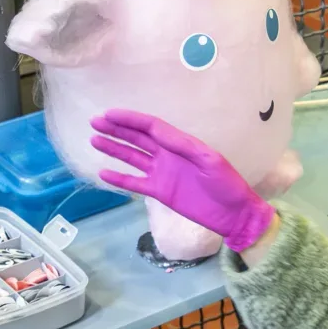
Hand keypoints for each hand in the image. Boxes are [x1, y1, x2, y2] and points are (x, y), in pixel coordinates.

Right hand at [90, 110, 275, 251]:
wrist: (234, 214)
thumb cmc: (227, 184)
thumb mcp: (209, 160)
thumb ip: (183, 145)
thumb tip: (157, 131)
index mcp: (180, 143)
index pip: (150, 126)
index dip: (130, 119)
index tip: (109, 114)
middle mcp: (167, 155)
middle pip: (137, 138)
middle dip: (117, 130)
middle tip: (95, 122)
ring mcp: (162, 174)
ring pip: (132, 158)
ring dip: (114, 149)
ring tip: (94, 140)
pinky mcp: (160, 192)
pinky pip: (135, 183)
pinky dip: (120, 178)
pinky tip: (103, 172)